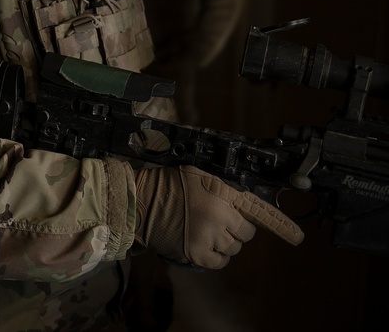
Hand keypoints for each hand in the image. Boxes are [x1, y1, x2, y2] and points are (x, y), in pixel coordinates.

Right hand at [134, 165, 303, 268]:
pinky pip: (220, 260)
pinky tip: (201, 243)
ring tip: (202, 229)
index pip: (258, 209)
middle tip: (215, 220)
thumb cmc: (166, 185)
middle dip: (235, 227)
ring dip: (223, 241)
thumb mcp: (198, 176)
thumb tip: (245, 202)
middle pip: (246, 232)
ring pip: (234, 247)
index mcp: (222, 192)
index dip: (281, 224)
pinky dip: (214, 255)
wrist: (139, 202)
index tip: (297, 237)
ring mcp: (209, 236)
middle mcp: (219, 215)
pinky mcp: (197, 253)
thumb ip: (224, 188)